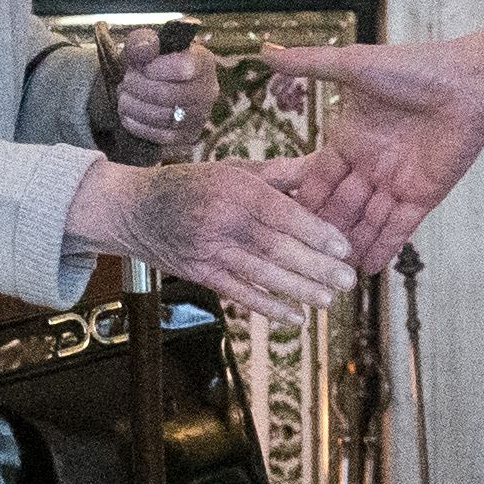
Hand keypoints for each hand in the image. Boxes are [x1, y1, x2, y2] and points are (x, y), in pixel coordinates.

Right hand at [68, 154, 355, 312]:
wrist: (135, 209)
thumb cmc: (194, 184)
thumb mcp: (235, 169)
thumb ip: (282, 173)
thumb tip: (326, 166)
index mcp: (235, 190)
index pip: (283, 214)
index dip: (315, 232)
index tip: (345, 247)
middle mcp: (222, 222)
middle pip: (276, 248)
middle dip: (315, 267)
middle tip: (348, 280)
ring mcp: (209, 251)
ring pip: (260, 274)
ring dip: (297, 290)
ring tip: (328, 301)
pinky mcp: (201, 274)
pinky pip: (238, 294)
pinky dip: (267, 307)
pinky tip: (295, 317)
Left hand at [116, 42, 216, 161]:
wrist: (151, 88)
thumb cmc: (150, 63)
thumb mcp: (143, 45)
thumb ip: (142, 41)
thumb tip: (146, 48)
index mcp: (203, 62)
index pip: (185, 68)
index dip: (156, 68)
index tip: (142, 67)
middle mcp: (209, 90)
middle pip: (169, 94)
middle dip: (138, 87)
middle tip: (126, 81)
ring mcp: (201, 116)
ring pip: (162, 116)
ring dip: (134, 106)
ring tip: (124, 96)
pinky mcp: (188, 136)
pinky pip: (160, 135)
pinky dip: (137, 124)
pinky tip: (128, 113)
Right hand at [268, 6, 483, 272]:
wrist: (470, 85)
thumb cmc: (414, 69)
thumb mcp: (354, 66)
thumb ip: (309, 64)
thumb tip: (264, 53)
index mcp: (348, 137)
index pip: (317, 176)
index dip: (301, 199)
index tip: (276, 223)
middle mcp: (369, 163)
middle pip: (339, 205)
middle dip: (320, 232)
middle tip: (296, 260)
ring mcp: (395, 182)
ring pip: (366, 222)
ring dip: (349, 247)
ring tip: (326, 274)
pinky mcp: (422, 196)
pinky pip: (398, 228)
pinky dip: (383, 249)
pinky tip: (365, 271)